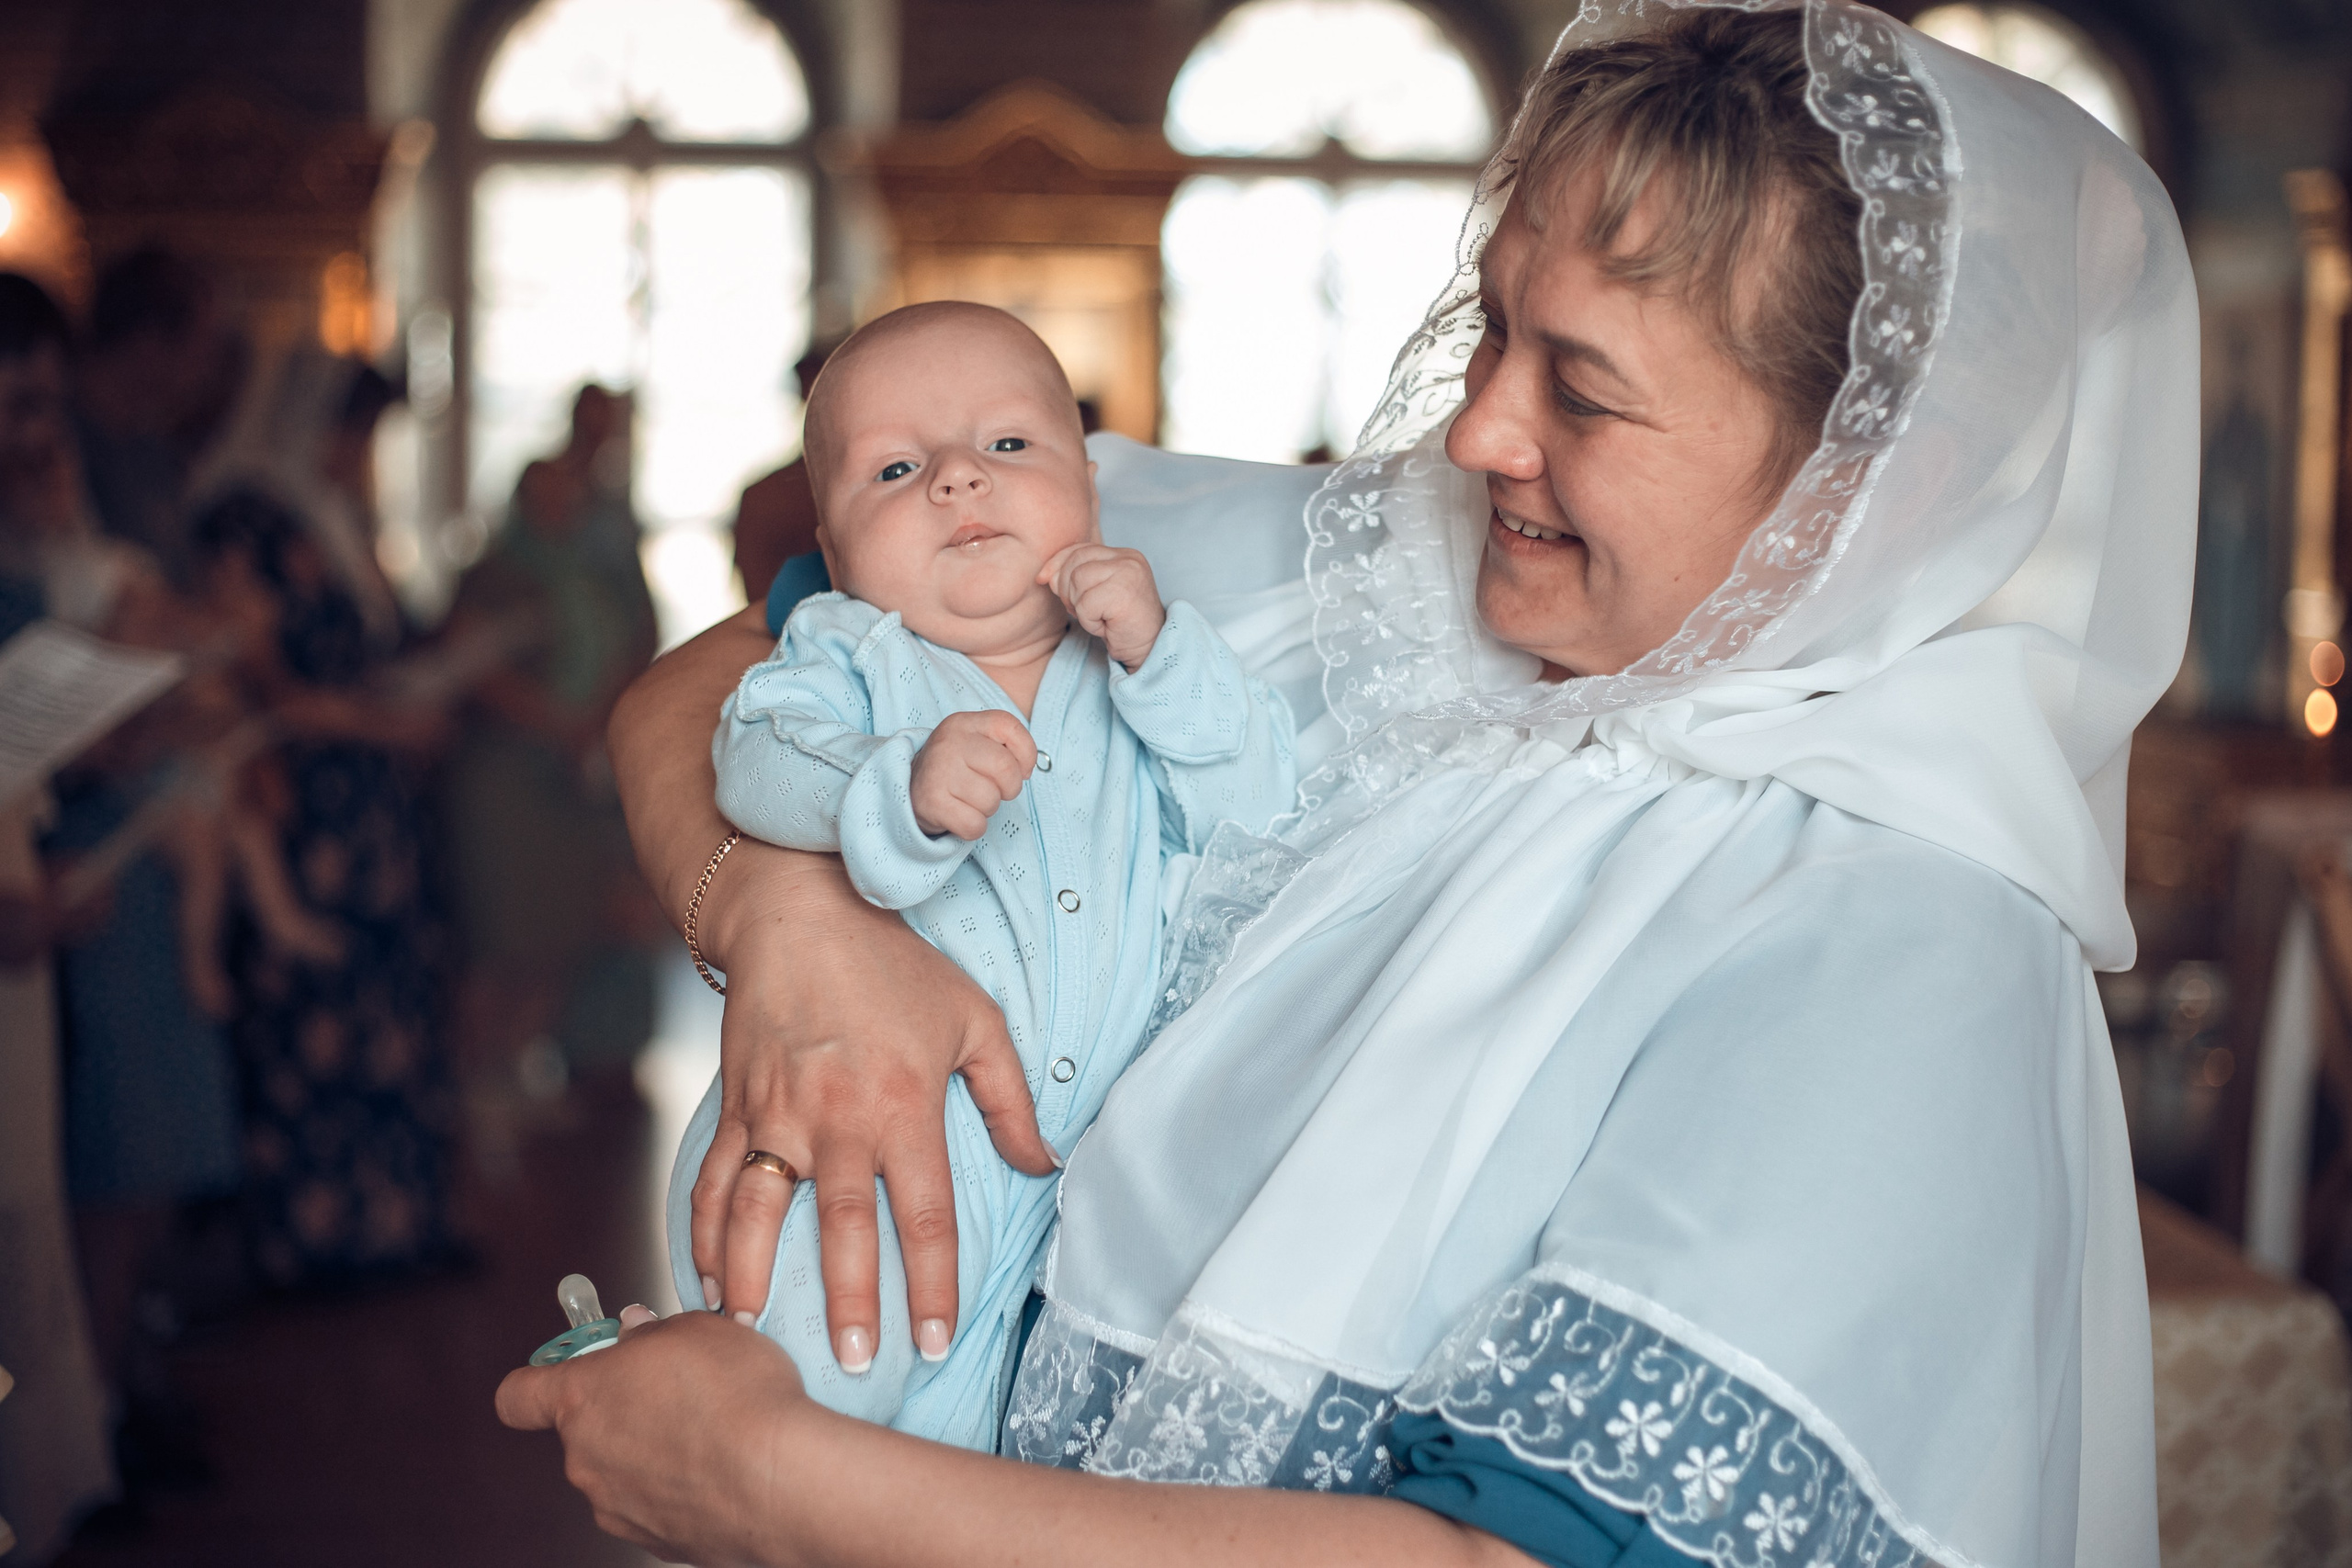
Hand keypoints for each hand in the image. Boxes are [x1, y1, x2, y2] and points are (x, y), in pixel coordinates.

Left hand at [496, 1306, 809, 1564]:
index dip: (537, 1382)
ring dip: (657, 1452)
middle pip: (587, 1431)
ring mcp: (618, 1509)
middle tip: (678, 1390)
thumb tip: (638, 1336)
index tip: (565, 1372)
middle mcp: (587, 1461)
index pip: (518, 1397)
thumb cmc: (736, 1399)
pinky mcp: (658, 1543)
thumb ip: (651, 1334)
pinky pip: (661, 1505)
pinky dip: (686, 1488)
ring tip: (714, 1431)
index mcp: (581, 1400)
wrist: (780, 1478)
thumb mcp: (697, 1330)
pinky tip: (726, 1467)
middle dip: (626, 1410)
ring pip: (625, 1471)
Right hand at [689, 843, 1058, 1373]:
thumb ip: (1010, 1100)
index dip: (933, 1285)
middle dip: (850, 1303)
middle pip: (845, 1230)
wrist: (799, 913)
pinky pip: (715, 1181)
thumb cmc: (895, 967)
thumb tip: (1043, 1166)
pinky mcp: (736, 1105)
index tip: (934, 1340)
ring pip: (761, 1213)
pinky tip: (708, 1278)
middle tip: (852, 1362)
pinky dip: (704, 1234)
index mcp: (904, 1106)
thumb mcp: (975, 1021)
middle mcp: (839, 1119)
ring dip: (755, 1278)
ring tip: (754, 1335)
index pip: (925, 1215)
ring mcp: (778, 1114)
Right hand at [909, 710, 1036, 839]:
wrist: (910, 790)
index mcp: (964, 723)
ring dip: (988, 808)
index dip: (1025, 752)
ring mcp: (938, 772)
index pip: (1008, 726)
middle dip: (1010, 788)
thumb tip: (1026, 770)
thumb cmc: (956, 768)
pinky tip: (960, 814)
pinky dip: (974, 827)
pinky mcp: (932, 803)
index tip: (1020, 768)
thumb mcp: (977, 744)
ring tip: (970, 799)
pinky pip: (975, 824)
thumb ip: (1006, 746)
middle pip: (1006, 769)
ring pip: (991, 800)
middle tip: (995, 789)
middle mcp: (950, 743)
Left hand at [1040, 544, 1166, 670]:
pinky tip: (1106, 626)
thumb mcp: (1096, 593)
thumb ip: (1075, 578)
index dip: (1057, 563)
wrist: (1150, 649)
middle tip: (1081, 610)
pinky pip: (1085, 604)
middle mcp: (1128, 559)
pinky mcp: (1123, 593)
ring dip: (1080, 607)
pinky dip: (1089, 621)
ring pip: (1078, 581)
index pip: (1080, 548)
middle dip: (1066, 589)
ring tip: (1099, 618)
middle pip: (1075, 562)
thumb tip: (1045, 575)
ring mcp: (1128, 573)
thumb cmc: (1122, 623)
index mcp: (1123, 555)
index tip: (1043, 580)